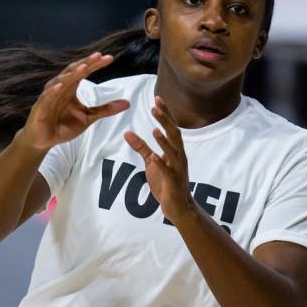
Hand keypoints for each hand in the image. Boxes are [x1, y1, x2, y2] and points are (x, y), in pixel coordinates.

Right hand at [17, 52, 129, 150]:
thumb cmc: (64, 125)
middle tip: (99, 56)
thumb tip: (127, 103)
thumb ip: (106, 109)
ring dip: (72, 74)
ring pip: (60, 81)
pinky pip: (47, 98)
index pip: (84, 71)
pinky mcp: (40, 108)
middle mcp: (60, 88)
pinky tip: (60, 87)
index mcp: (71, 88)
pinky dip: (53, 92)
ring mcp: (49, 96)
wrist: (44, 140)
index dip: (95, 64)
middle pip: (74, 71)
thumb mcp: (89, 117)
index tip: (109, 58)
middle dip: (86, 63)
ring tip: (83, 68)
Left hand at [124, 96, 194, 222]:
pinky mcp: (173, 183)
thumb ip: (141, 147)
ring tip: (155, 130)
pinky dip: (161, 165)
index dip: (165, 114)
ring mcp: (178, 170)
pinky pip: (167, 172)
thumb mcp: (151, 162)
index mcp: (175, 150)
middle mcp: (179, 157)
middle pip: (174, 135)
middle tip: (155, 107)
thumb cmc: (166, 183)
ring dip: (164, 142)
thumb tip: (127, 132)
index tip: (157, 99)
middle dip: (165, 121)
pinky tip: (154, 158)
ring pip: (173, 152)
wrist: (179, 207)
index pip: (170, 128)